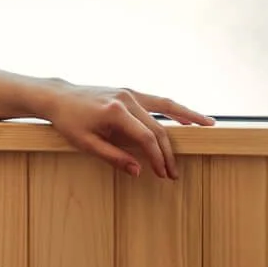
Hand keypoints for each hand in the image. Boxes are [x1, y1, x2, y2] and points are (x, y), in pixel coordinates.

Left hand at [45, 84, 213, 180]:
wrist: (58, 97)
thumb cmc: (68, 121)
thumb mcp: (86, 144)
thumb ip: (113, 157)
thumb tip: (139, 172)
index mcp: (115, 111)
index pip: (146, 137)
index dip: (157, 158)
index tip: (162, 174)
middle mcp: (127, 98)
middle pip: (158, 127)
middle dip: (168, 151)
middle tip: (174, 172)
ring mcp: (130, 92)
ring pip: (166, 105)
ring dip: (188, 116)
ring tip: (209, 125)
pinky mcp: (130, 92)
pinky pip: (157, 101)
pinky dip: (174, 109)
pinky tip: (186, 118)